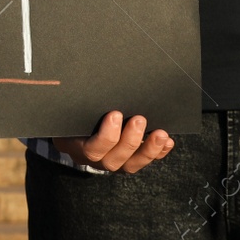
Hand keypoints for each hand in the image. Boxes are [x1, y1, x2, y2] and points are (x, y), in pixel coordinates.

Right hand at [52, 110, 174, 173]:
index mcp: (78, 146)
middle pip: (114, 158)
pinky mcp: (129, 161)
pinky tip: (168, 142)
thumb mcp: (71, 110)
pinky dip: (158, 153)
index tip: (115, 114)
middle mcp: (97, 159)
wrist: (75, 127)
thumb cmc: (74, 113)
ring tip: (161, 134)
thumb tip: (85, 75)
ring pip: (131, 164)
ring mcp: (114, 162)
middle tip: (140, 120)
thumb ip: (80, 102)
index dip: (106, 136)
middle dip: (130, 140)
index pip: (92, 148)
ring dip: (148, 149)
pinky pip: (144, 161)